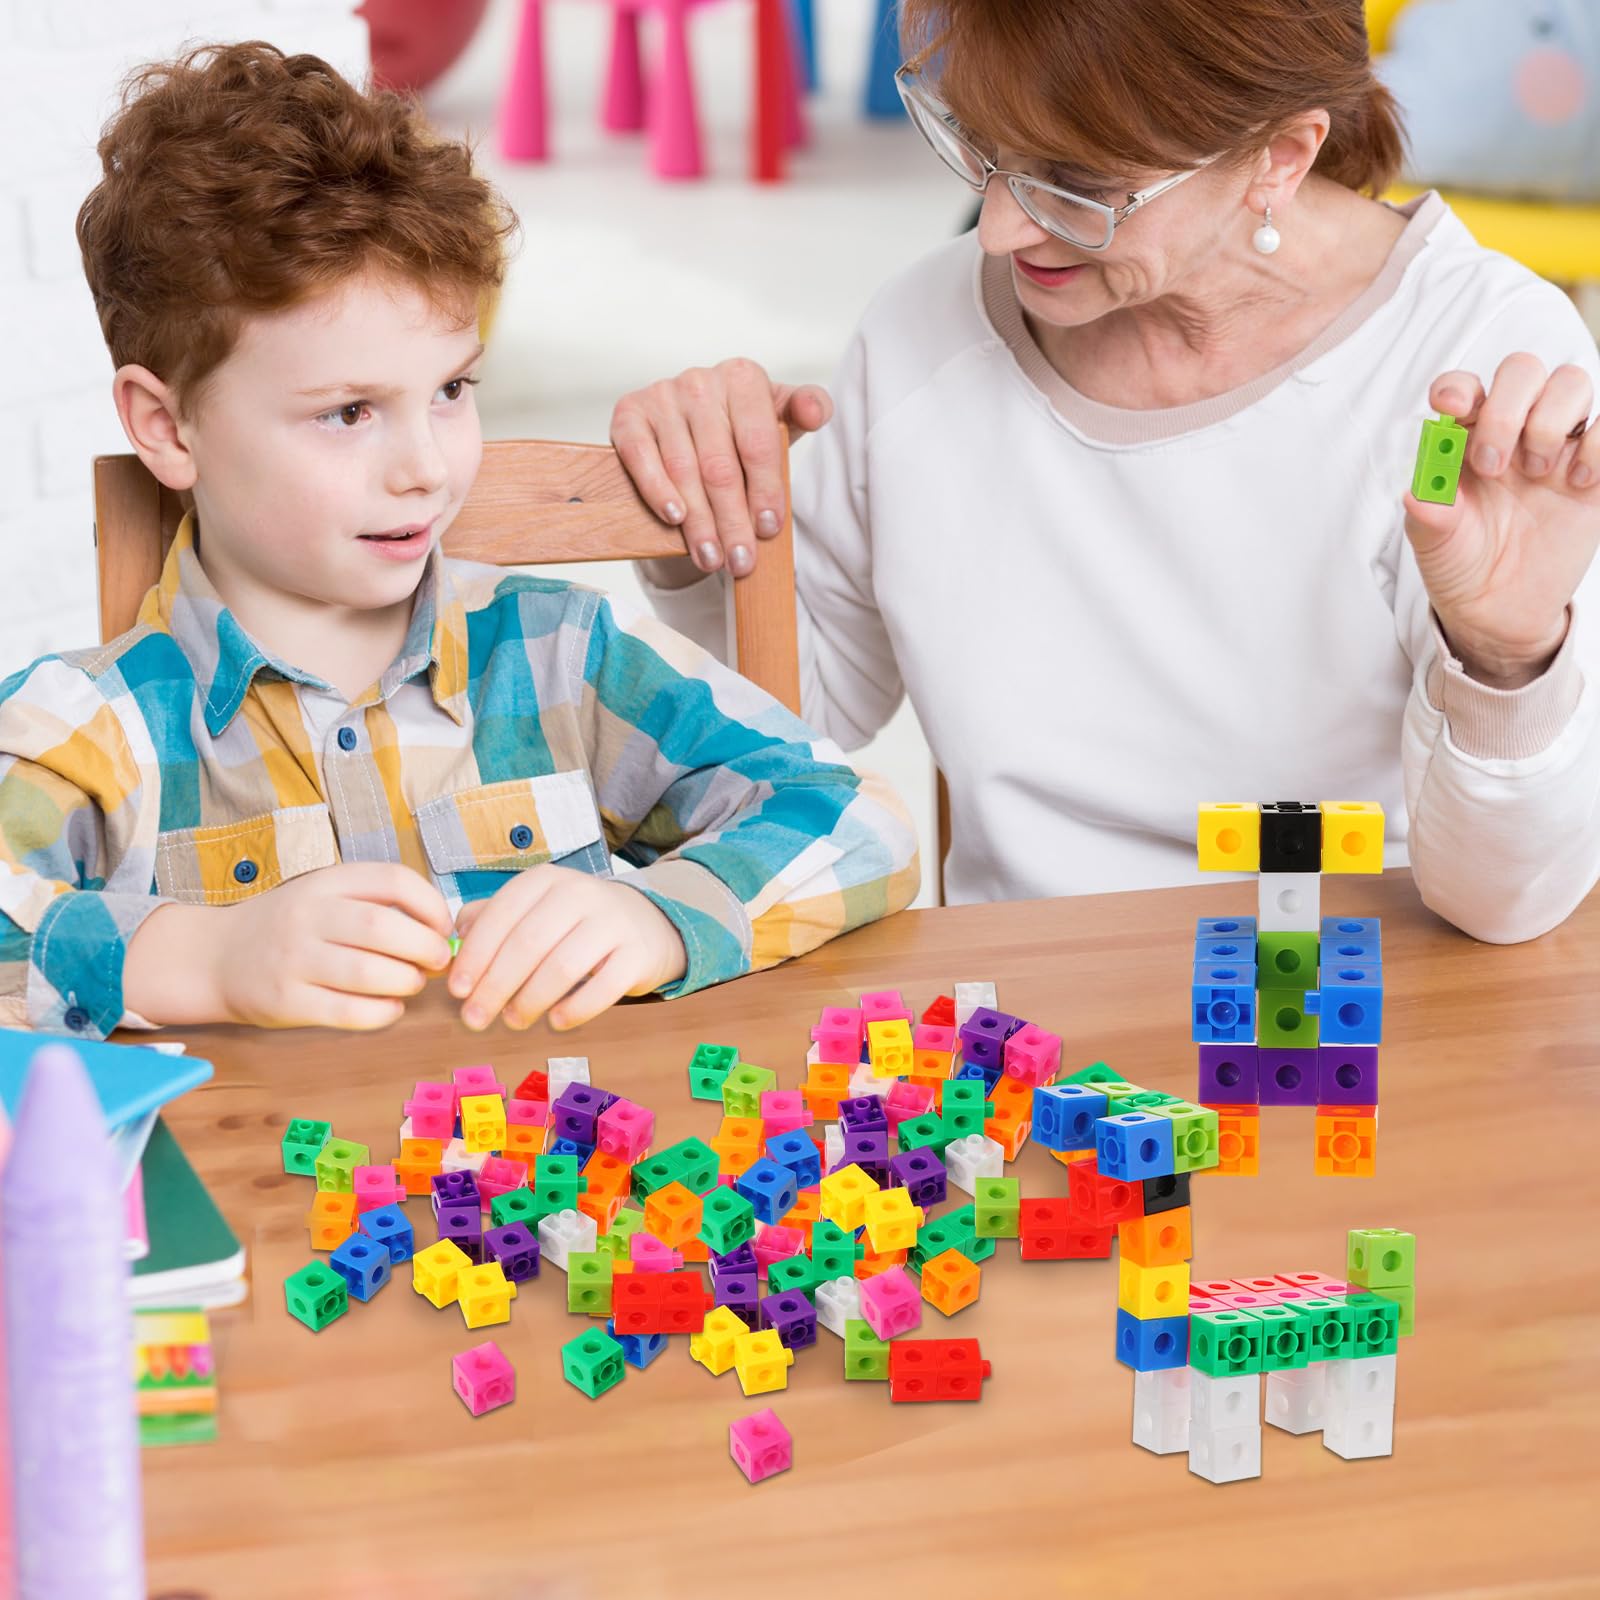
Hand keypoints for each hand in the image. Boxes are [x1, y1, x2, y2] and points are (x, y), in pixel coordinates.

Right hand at [127, 863, 453, 1029]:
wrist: (216, 957)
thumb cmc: (290, 927)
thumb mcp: (325, 896)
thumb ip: (376, 904)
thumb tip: (443, 930)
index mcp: (325, 883)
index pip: (393, 880)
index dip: (431, 905)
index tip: (444, 926)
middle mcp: (307, 916)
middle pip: (382, 927)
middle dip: (424, 947)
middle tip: (437, 960)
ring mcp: (294, 959)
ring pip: (368, 972)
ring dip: (405, 982)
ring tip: (412, 984)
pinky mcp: (286, 1001)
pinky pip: (347, 1011)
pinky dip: (381, 1013)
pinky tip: (390, 1008)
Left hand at [447, 867, 687, 1031]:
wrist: (645, 923)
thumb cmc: (575, 922)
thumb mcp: (534, 907)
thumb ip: (492, 918)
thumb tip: (453, 942)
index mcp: (546, 881)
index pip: (502, 914)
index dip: (475, 954)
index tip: (456, 990)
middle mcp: (581, 894)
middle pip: (528, 943)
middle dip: (495, 986)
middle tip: (475, 1018)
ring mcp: (613, 923)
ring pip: (563, 966)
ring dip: (530, 1001)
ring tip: (513, 1021)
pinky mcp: (637, 954)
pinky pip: (603, 988)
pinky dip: (575, 1010)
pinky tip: (555, 1021)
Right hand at [610, 357, 832, 584]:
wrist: (687, 429)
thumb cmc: (739, 430)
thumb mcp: (779, 420)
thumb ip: (806, 411)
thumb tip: (816, 412)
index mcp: (743, 379)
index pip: (758, 443)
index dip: (766, 491)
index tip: (768, 530)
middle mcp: (701, 381)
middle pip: (720, 466)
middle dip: (732, 521)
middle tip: (740, 560)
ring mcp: (662, 395)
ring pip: (683, 470)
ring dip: (698, 522)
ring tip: (711, 558)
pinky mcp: (629, 413)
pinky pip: (640, 456)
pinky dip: (657, 489)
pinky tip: (674, 517)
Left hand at [1404, 356, 1599, 687]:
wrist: (1499, 609)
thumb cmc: (1460, 563)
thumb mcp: (1434, 545)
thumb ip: (1429, 514)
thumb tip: (1417, 492)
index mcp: (1464, 439)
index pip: (1463, 389)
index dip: (1458, 388)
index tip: (1452, 408)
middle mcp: (1511, 431)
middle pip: (1522, 371)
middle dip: (1508, 408)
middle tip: (1493, 466)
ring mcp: (1556, 445)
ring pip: (1571, 383)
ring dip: (1551, 421)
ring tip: (1538, 475)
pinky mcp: (1595, 469)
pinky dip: (1598, 443)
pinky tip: (1577, 482)